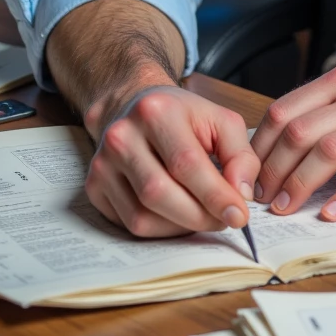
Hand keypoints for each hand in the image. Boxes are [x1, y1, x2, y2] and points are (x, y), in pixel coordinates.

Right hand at [86, 84, 259, 237]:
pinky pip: (129, 224)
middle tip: (224, 220)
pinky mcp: (94, 187)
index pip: (186, 163)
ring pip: (142, 216)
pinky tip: (177, 213)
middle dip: (199, 216)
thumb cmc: (183, 117)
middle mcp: (121, 136)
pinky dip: (160, 228)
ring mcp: (102, 164)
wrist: (136, 107)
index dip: (215, 195)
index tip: (239, 215)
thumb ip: (240, 155)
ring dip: (180, 226)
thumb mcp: (221, 121)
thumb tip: (241, 194)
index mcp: (155, 111)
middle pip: (160, 193)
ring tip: (202, 214)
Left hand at [250, 63, 335, 221]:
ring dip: (300, 186)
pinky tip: (331, 214)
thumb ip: (328, 110)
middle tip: (262, 199)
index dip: (260, 147)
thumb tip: (279, 143)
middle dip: (273, 171)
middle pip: (300, 133)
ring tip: (287, 209)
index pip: (284, 111)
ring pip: (328, 152)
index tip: (250, 174)